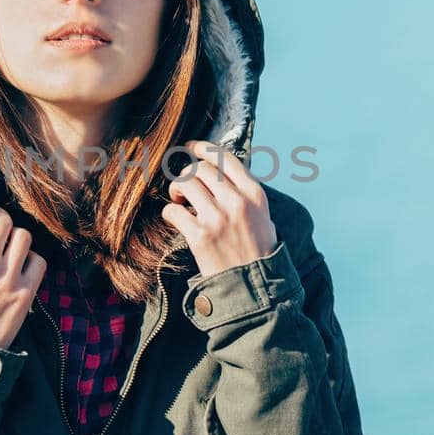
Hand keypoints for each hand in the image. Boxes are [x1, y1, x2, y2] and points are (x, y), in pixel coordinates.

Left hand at [162, 139, 277, 278]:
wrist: (254, 287)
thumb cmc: (257, 251)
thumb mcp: (263, 216)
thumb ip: (244, 193)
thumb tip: (220, 173)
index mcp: (254, 194)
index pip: (225, 158)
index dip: (204, 148)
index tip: (191, 147)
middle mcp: (236, 201)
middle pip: (201, 169)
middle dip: (188, 174)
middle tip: (184, 188)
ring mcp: (217, 218)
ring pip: (185, 183)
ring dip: (177, 190)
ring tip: (179, 201)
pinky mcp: (199, 236)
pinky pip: (173, 210)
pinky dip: (170, 213)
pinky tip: (176, 220)